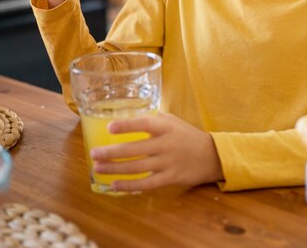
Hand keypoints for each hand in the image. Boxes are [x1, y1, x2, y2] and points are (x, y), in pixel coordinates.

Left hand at [90, 112, 223, 191]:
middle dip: (112, 152)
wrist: (212, 155)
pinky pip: (146, 184)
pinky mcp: (170, 178)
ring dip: (115, 169)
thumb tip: (128, 120)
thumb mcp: (172, 121)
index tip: (109, 127)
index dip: (127, 126)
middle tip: (93, 153)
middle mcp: (165, 144)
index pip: (144, 124)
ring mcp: (167, 162)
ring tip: (98, 168)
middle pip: (135, 149)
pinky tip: (115, 185)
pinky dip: (130, 185)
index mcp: (165, 126)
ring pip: (137, 167)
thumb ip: (152, 120)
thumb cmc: (187, 135)